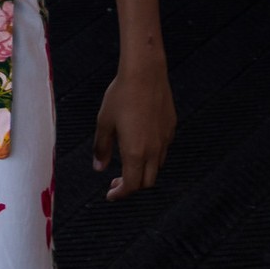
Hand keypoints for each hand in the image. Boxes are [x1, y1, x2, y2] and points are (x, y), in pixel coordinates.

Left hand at [93, 56, 175, 199]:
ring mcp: (165, 140)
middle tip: (116, 182)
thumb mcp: (104, 122)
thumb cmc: (121, 96)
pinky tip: (140, 143)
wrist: (145, 73)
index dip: (120, 194)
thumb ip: (101, 148)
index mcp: (135, 152)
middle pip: (147, 182)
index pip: (131, 185)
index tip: (110, 195)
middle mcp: (153, 150)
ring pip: (157, 167)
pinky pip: (163, 150)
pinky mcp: (171, 128)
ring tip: (128, 162)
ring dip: (143, 171)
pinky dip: (152, 155)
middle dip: (132, 186)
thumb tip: (99, 167)